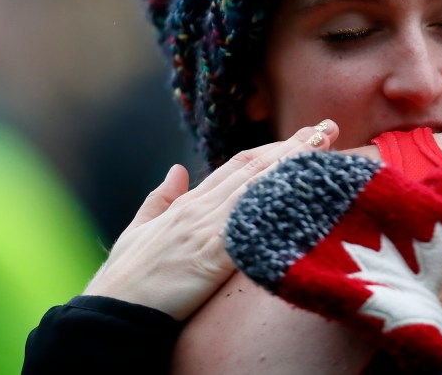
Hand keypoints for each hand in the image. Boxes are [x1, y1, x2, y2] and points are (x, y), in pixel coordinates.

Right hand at [83, 120, 338, 320]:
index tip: (302, 134)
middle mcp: (202, 208)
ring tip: (322, 145)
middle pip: (256, 168)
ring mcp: (208, 228)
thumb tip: (177, 169)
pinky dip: (276, 203)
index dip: (272, 148)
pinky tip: (301, 191)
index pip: (239, 166)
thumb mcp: (138, 231)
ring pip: (257, 185)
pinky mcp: (215, 254)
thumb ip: (160, 199)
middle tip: (327, 128)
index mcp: (189, 203)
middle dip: (294, 146)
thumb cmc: (126, 279)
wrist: (114, 313)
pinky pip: (252, 222)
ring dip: (292, 163)